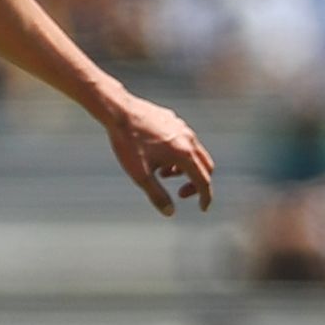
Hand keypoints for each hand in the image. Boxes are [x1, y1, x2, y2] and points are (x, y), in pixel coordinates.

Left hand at [103, 96, 215, 215]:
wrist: (119, 112)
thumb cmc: (128, 143)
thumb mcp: (140, 175)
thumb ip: (157, 195)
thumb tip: (170, 212)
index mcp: (184, 154)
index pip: (203, 180)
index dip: (205, 197)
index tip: (202, 209)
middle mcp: (189, 140)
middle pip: (205, 166)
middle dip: (197, 183)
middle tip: (181, 193)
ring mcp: (183, 128)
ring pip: (194, 153)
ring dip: (185, 169)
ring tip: (163, 174)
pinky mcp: (174, 121)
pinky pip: (185, 141)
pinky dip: (179, 155)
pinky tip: (158, 157)